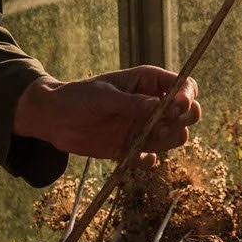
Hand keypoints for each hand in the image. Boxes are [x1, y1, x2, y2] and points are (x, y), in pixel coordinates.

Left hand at [14, 67, 201, 160]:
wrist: (54, 119)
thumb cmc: (78, 97)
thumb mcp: (104, 96)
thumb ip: (132, 103)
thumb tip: (162, 106)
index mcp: (148, 82)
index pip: (184, 86)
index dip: (187, 97)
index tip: (178, 107)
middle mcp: (152, 104)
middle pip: (188, 113)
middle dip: (183, 120)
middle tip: (162, 125)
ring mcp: (144, 127)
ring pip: (175, 137)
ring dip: (167, 140)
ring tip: (143, 138)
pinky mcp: (133, 147)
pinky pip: (151, 157)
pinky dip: (147, 159)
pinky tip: (135, 155)